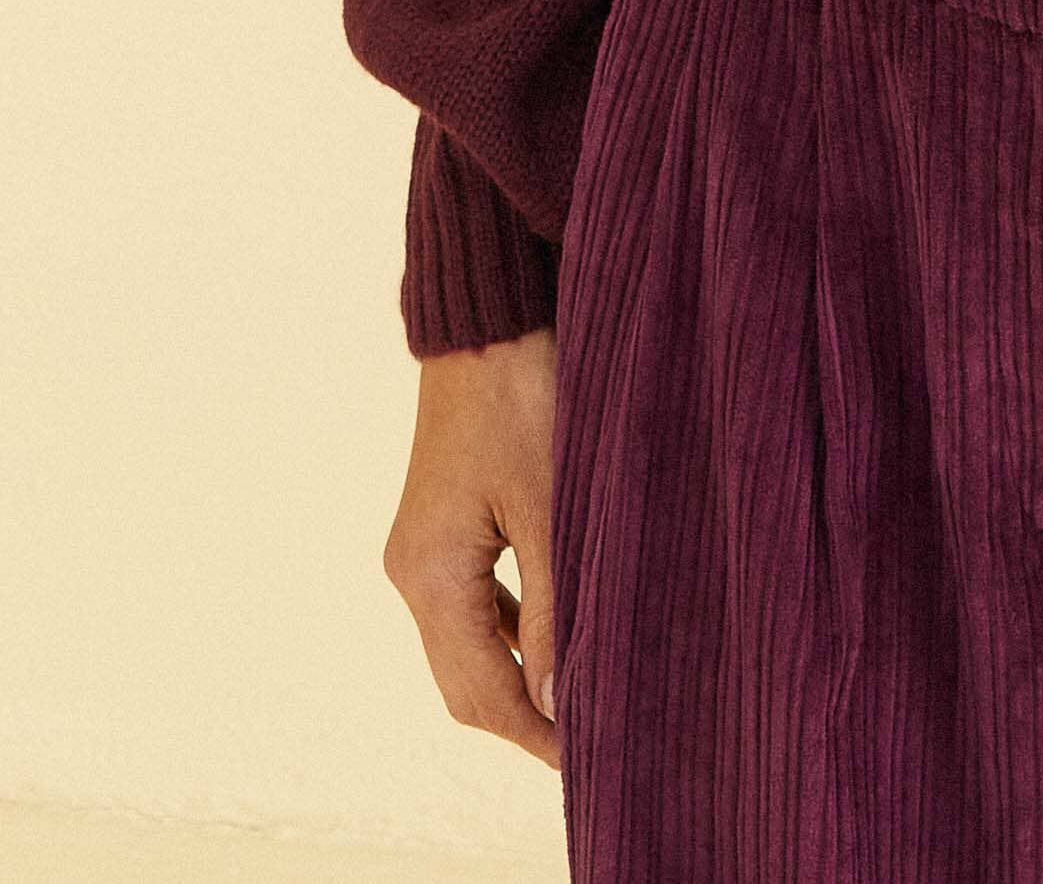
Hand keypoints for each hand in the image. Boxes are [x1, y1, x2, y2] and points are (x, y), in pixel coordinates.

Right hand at [381, 329, 562, 768]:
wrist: (489, 314)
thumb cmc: (524, 394)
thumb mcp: (552, 504)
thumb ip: (558, 606)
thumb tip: (563, 702)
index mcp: (431, 576)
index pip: (483, 693)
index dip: (537, 734)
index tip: (592, 762)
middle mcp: (413, 571)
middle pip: (466, 683)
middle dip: (526, 718)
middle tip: (595, 742)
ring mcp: (421, 549)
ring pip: (468, 647)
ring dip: (520, 678)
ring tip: (584, 699)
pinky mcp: (440, 525)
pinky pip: (473, 605)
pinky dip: (513, 633)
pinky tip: (558, 634)